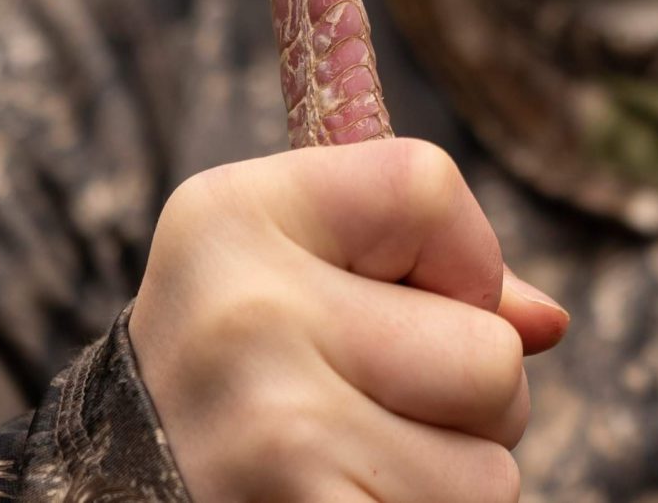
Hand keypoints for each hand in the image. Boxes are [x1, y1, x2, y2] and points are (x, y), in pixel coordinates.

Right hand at [132, 140, 567, 502]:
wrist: (109, 493)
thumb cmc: (230, 383)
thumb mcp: (288, 280)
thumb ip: (428, 274)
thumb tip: (547, 324)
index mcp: (231, 218)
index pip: (428, 185)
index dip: (456, 258)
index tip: (397, 299)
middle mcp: (246, 317)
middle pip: (491, 355)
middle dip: (467, 400)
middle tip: (373, 412)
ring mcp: (274, 434)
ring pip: (489, 474)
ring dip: (444, 485)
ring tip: (350, 471)